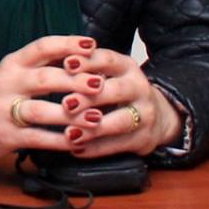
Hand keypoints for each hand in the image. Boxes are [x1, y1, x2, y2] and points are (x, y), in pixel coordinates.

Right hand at [0, 35, 104, 161]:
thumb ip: (43, 65)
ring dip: (70, 115)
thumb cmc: (0, 97)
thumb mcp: (15, 74)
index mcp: (12, 63)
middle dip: (75, 81)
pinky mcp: (6, 135)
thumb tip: (85, 55)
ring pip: (41, 110)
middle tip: (101, 84)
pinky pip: (37, 138)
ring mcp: (4, 109)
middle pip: (44, 78)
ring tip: (96, 118)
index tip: (93, 44)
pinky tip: (79, 141)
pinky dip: (60, 140)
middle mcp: (7, 83)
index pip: (41, 47)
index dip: (67, 44)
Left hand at [57, 47, 183, 157]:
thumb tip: (49, 60)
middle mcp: (139, 88)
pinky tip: (76, 148)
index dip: (88, 62)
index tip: (67, 64)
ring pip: (122, 121)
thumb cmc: (118, 89)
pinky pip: (120, 145)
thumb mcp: (107, 71)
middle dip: (91, 98)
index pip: (108, 59)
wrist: (159, 114)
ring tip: (70, 133)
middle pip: (117, 91)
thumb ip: (84, 66)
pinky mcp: (144, 139)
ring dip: (94, 129)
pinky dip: (96, 148)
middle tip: (66, 104)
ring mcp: (146, 115)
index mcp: (126, 66)